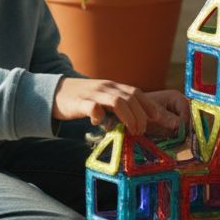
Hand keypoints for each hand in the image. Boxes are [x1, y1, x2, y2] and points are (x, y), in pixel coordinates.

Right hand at [52, 79, 186, 135]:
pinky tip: (101, 124)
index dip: (152, 107)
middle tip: (143, 132)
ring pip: (117, 101)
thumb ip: (119, 108)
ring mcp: (93, 93)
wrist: (55, 92)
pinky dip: (100, 115)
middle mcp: (106, 87)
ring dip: (129, 118)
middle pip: (131, 98)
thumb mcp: (103, 99)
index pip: (137, 93)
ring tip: (132, 131)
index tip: (164, 121)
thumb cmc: (82, 99)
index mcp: (113, 87)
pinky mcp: (79, 102)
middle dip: (142, 116)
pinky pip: (93, 107)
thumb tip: (139, 123)